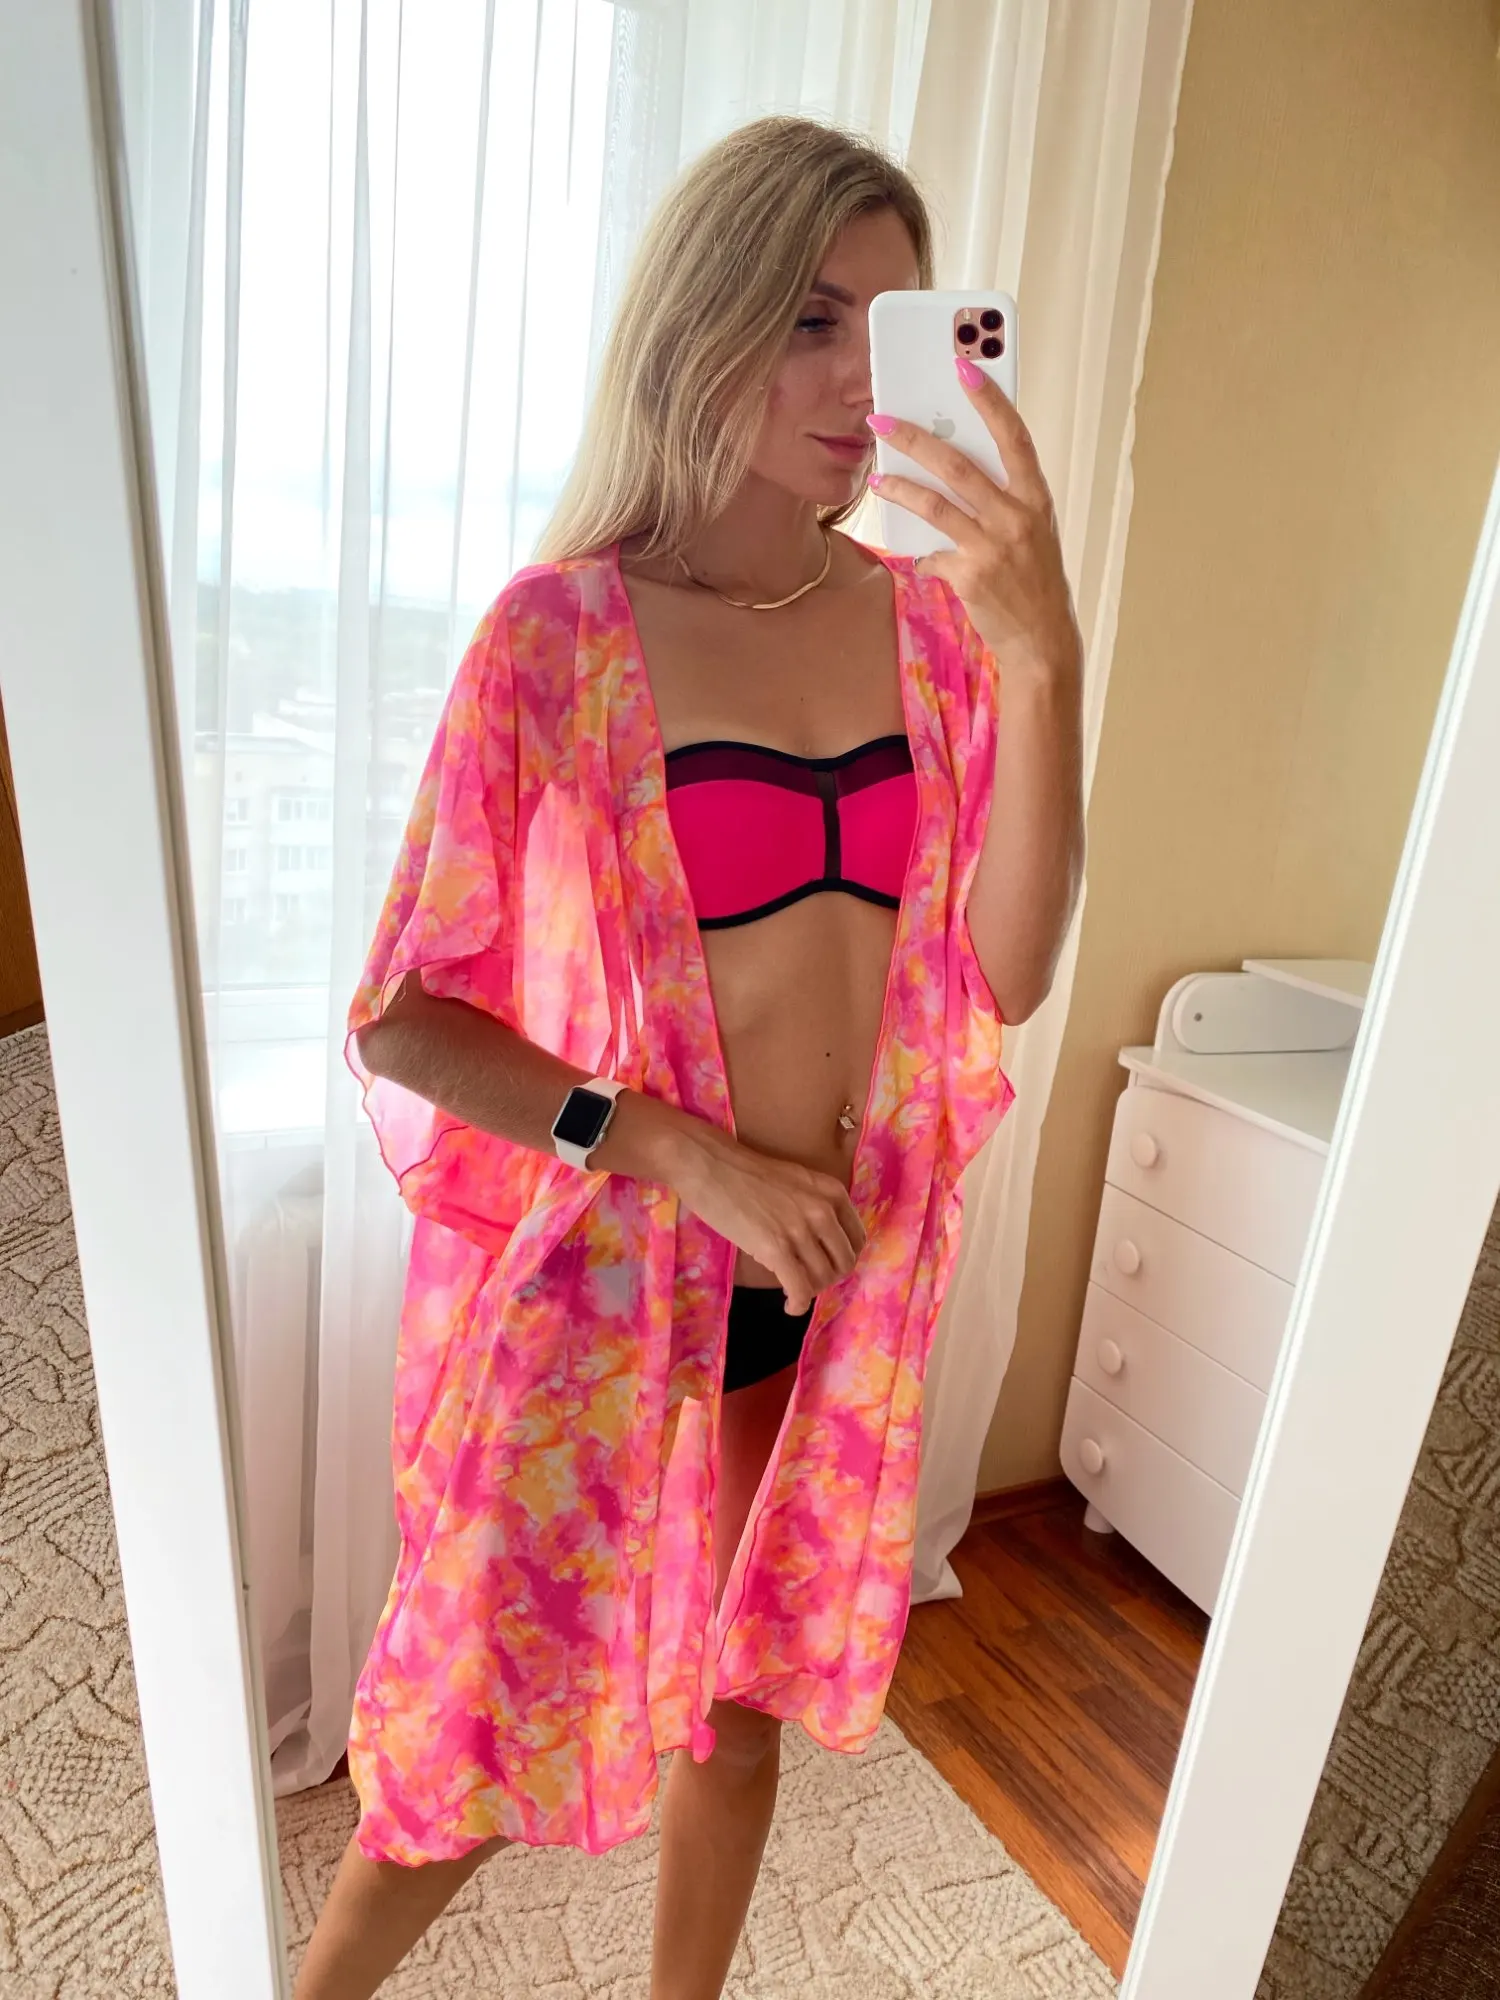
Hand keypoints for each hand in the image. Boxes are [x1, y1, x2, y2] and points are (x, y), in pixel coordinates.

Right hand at [669, 1129, 866, 1315]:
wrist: (709, 1165)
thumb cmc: (745, 1172)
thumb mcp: (797, 1181)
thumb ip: (816, 1206)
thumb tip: (821, 1243)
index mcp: (832, 1192)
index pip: (857, 1239)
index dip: (843, 1258)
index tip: (825, 1265)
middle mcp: (823, 1210)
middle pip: (844, 1263)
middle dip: (828, 1278)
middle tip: (808, 1280)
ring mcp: (800, 1229)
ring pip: (823, 1278)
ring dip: (811, 1291)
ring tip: (794, 1289)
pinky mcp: (775, 1248)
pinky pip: (800, 1289)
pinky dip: (798, 1304)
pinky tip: (789, 1306)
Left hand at [867, 357, 1082, 679]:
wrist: (1043, 640)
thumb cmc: (1034, 582)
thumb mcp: (1032, 533)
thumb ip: (1002, 501)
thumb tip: (954, 473)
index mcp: (1036, 498)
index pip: (1013, 436)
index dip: (989, 399)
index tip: (963, 367)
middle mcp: (1017, 517)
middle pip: (958, 464)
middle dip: (915, 438)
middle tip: (882, 420)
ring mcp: (994, 546)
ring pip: (935, 505)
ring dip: (899, 489)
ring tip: (875, 480)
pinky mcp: (971, 575)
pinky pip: (931, 556)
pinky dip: (921, 556)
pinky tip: (918, 557)